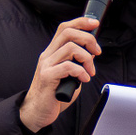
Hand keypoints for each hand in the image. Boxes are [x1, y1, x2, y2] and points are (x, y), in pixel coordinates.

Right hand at [18, 15, 101, 131]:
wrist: (37, 112)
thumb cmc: (54, 95)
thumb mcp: (69, 75)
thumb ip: (78, 63)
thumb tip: (92, 52)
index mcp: (52, 52)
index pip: (65, 28)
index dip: (81, 22)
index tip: (95, 24)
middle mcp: (48, 55)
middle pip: (68, 33)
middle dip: (88, 39)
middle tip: (97, 52)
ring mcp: (46, 65)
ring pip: (70, 48)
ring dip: (87, 58)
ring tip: (90, 71)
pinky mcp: (47, 77)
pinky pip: (67, 66)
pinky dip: (81, 71)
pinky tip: (84, 79)